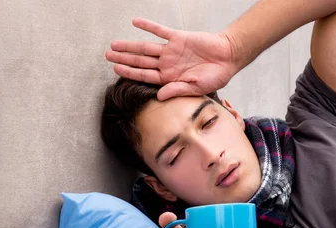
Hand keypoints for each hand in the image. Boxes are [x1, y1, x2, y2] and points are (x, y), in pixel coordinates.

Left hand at [106, 18, 238, 100]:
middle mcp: (168, 64)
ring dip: (130, 45)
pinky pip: (159, 30)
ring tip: (114, 44)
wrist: (228, 57)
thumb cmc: (216, 76)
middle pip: (141, 61)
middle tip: (107, 56)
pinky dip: (148, 26)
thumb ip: (177, 90)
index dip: (130, 73)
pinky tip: (135, 22)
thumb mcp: (197, 88)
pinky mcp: (178, 38)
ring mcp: (172, 50)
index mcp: (171, 78)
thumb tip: (159, 96)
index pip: (145, 76)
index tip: (116, 70)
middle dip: (124, 59)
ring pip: (146, 47)